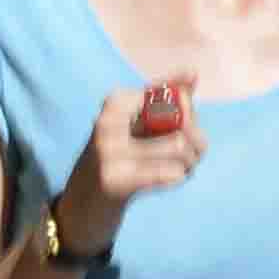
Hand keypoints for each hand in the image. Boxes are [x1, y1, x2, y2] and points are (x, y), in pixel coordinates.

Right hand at [49, 81, 205, 256]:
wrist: (81, 205)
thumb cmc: (116, 159)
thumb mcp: (135, 124)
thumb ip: (162, 98)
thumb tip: (192, 73)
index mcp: (114, 102)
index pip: (168, 94)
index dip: (188, 113)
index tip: (188, 125)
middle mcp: (108, 121)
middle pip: (179, 119)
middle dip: (196, 140)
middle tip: (193, 156)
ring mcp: (109, 152)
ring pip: (179, 146)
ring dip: (189, 161)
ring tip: (182, 169)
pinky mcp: (115, 181)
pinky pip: (168, 173)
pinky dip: (176, 177)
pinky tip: (170, 179)